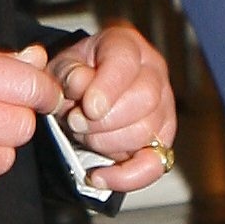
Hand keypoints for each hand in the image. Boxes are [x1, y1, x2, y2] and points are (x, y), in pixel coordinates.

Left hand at [48, 25, 176, 192]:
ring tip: (84, 134)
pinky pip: (154, 166)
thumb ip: (67, 72)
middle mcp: (153, 73)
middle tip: (76, 121)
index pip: (126, 61)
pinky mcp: (162, 141)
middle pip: (144, 98)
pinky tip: (99, 176)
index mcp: (127, 46)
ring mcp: (163, 108)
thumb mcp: (61, 66)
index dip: (108, 86)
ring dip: (105, 142)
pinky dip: (125, 177)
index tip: (89, 106)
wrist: (83, 97)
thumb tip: (80, 82)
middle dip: (103, 119)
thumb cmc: (75, 77)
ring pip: (145, 132)